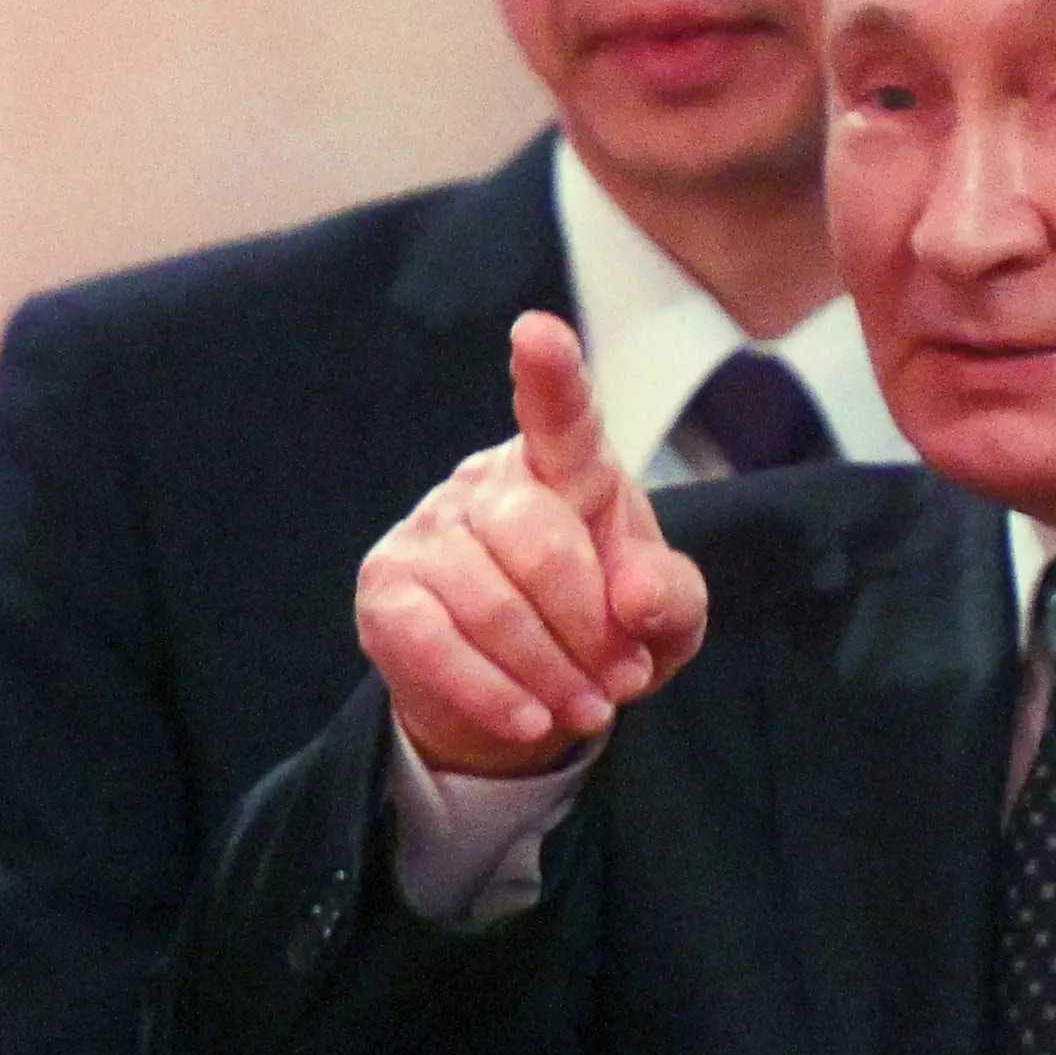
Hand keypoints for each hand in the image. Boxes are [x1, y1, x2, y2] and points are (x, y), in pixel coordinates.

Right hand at [352, 313, 709, 780]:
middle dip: (586, 624)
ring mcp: (425, 530)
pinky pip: (432, 641)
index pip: (561, 419)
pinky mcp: (385, 589)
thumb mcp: (662, 620)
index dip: (551, 376)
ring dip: (548, 672)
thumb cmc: (603, 632)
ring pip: (486, 600)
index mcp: (566, 467)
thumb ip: (670, 598)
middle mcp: (486, 481)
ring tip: (586, 711)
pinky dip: (490, 692)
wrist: (526, 697)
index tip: (538, 333)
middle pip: (534, 538)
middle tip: (620, 684)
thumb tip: (636, 597)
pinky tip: (529, 721)